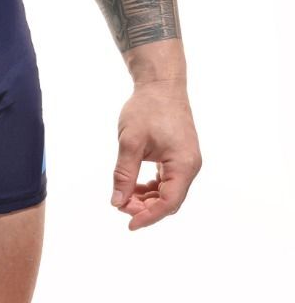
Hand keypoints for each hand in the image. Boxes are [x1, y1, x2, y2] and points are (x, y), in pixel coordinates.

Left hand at [111, 79, 201, 229]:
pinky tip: (134, 185)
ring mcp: (187, 161)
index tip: (128, 224)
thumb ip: (124, 173)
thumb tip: (117, 202)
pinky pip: (168, 180)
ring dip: (147, 198)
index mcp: (184, 165)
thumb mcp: (130, 141)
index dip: (148, 216)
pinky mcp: (180, 156)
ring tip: (124, 195)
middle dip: (145, 207)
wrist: (160, 84)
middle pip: (170, 200)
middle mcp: (190, 166)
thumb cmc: (146, 109)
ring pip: (168, 192)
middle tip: (119, 204)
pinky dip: (151, 186)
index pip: (169, 203)